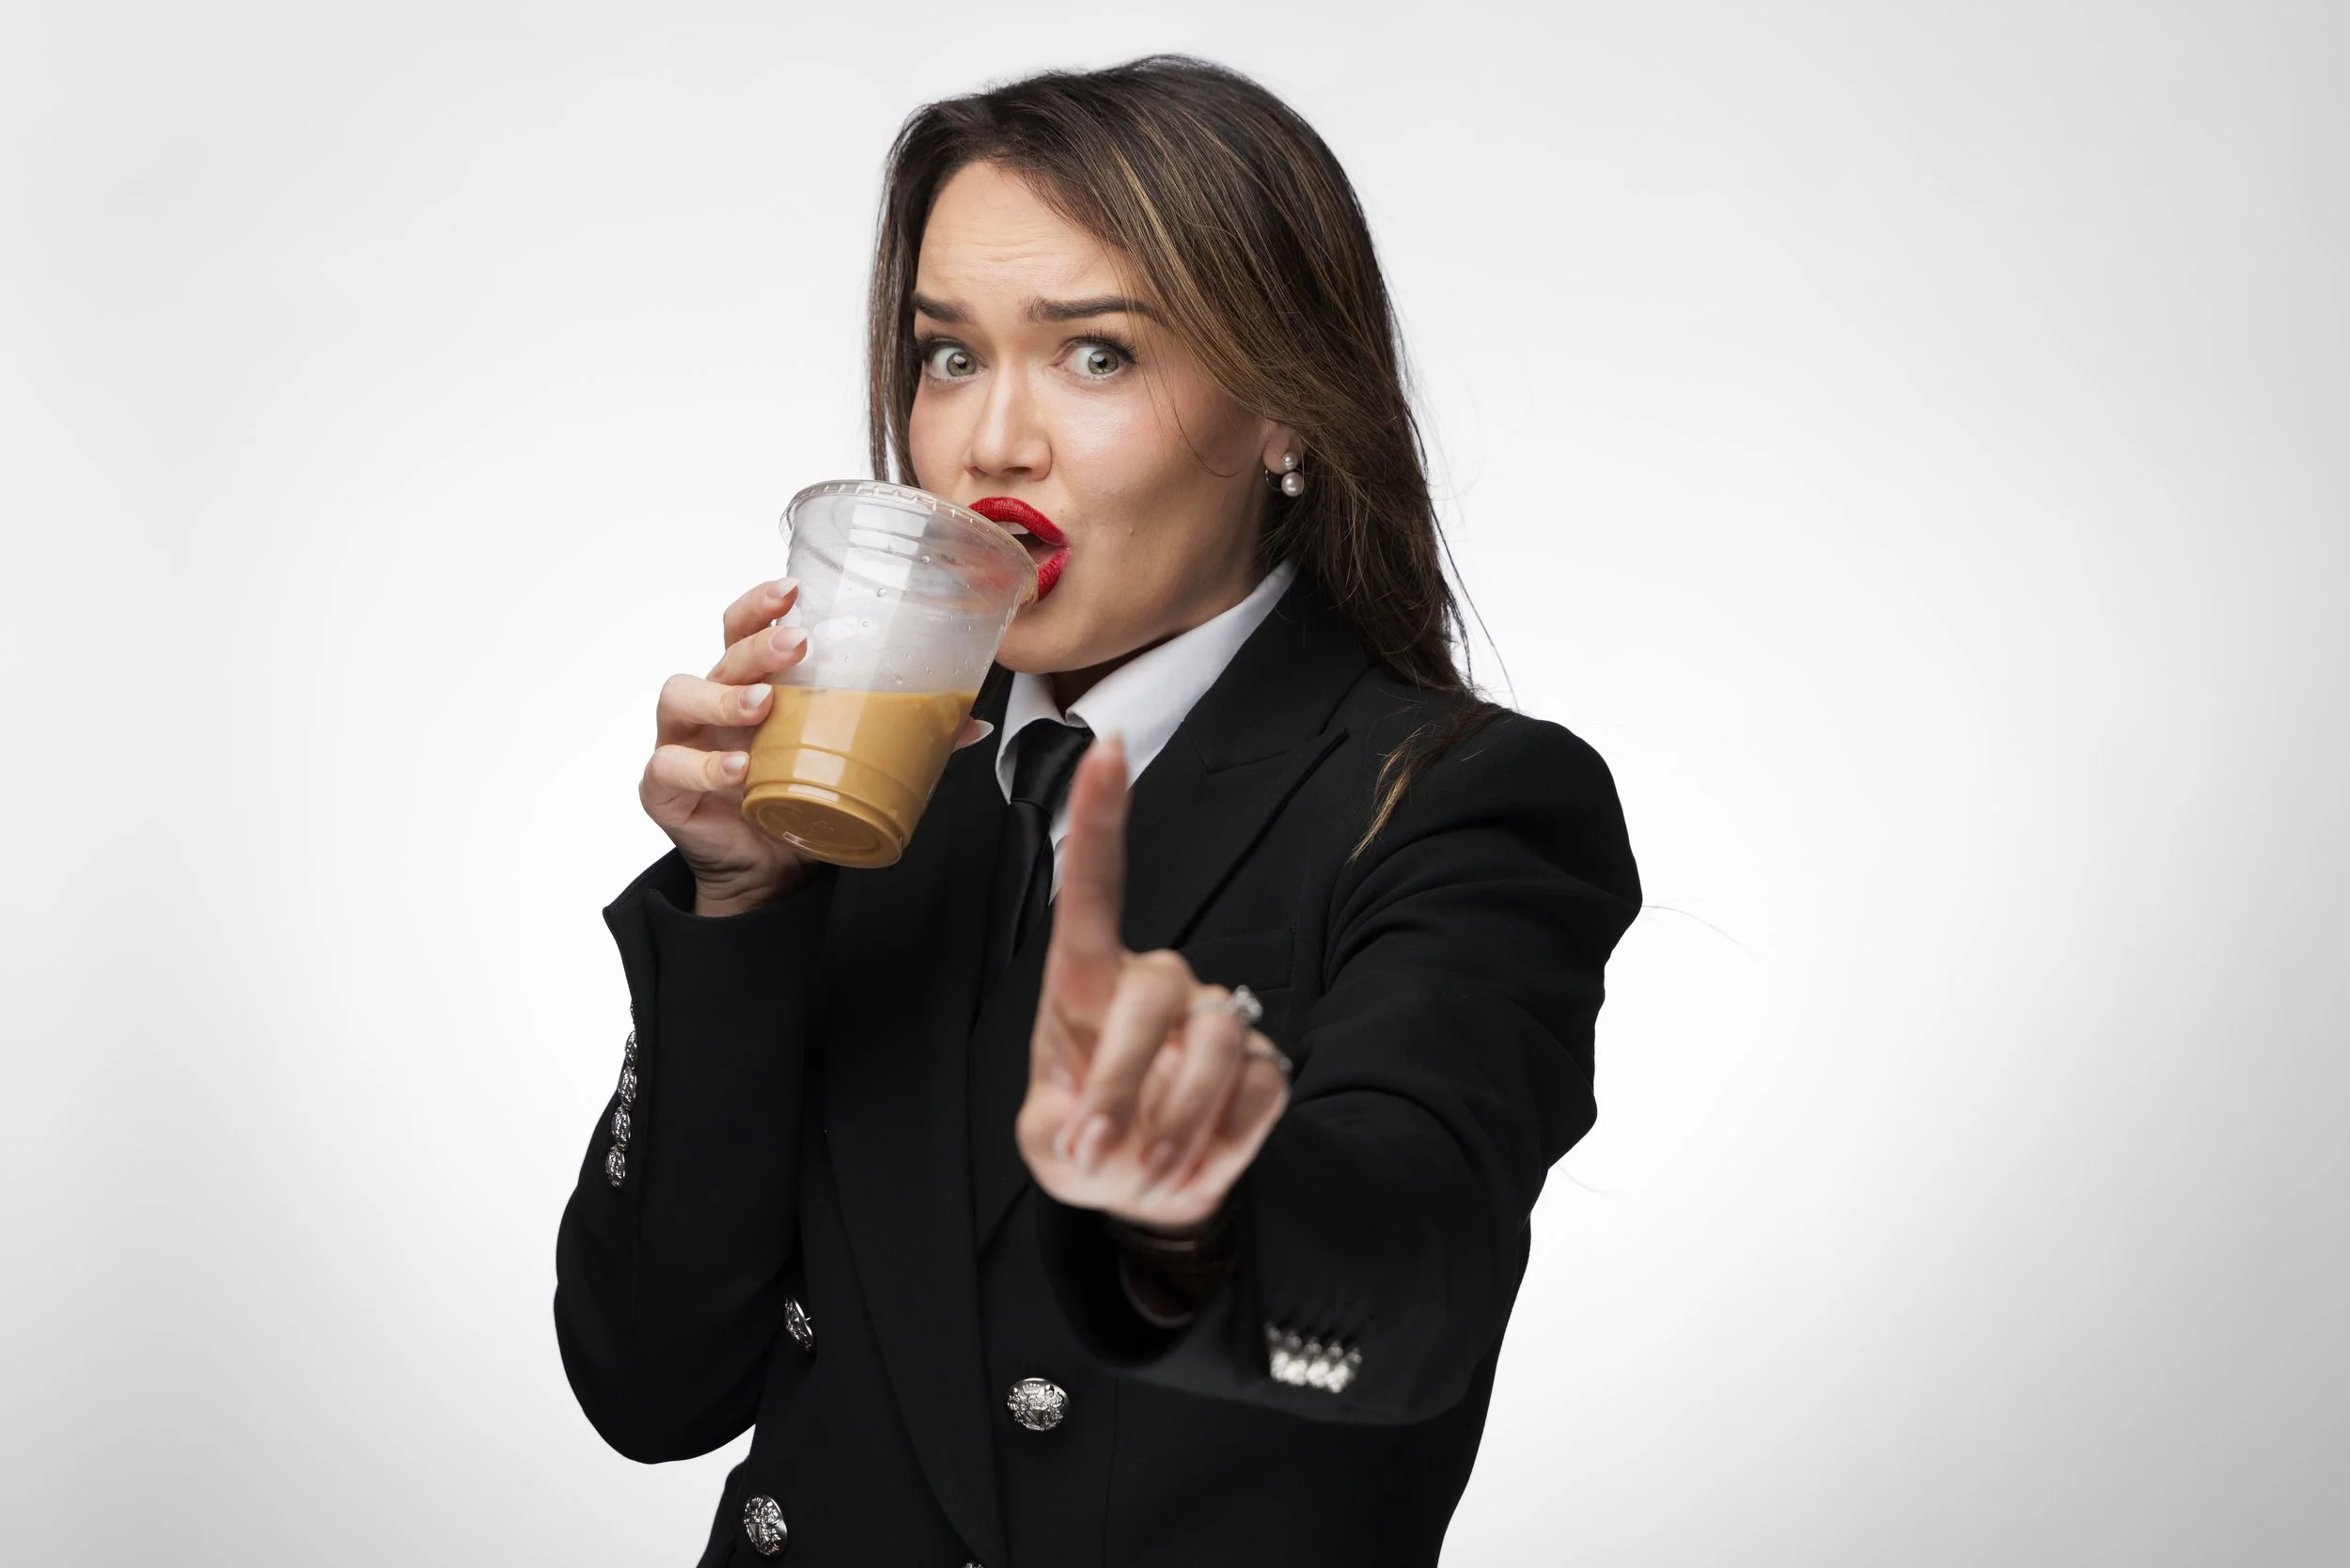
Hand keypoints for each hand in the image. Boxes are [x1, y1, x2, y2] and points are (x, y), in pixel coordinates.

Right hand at [642, 576, 994, 914]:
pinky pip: (670, 766)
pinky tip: (736, 768)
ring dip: (724, 696)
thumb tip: (971, 724)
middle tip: (796, 645)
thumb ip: (903, 738)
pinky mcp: (666, 787)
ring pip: (682, 696)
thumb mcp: (849, 763)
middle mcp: (713, 702)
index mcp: (753, 683)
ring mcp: (685, 741)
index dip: (762, 604)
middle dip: (757, 643)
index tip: (793, 590)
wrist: (767, 870)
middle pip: (723, 654)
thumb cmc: (798, 798)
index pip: (745, 626)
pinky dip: (701, 765)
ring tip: (763, 706)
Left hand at [1014, 732, 1291, 1231]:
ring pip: (1216, 1048)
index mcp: (1087, 985)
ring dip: (1174, 1126)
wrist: (1148, 1193)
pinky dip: (1220, 1144)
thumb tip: (1101, 1137)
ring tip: (1148, 1168)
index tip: (1106, 749)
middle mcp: (1157, 984)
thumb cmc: (1087, 1143)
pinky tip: (1197, 1156)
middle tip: (1098, 1151)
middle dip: (1121, 1080)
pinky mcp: (1265, 1063)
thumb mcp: (1050, 1144)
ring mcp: (1217, 1020)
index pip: (1094, 892)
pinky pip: (1259, 1093)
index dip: (1102, 820)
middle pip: (1157, 992)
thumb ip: (1064, 1133)